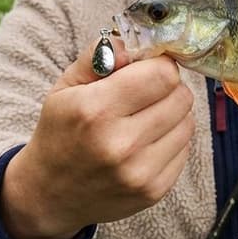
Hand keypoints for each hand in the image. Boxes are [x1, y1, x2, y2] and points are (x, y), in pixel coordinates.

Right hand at [0, 37, 194, 238]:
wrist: (49, 194)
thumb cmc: (60, 132)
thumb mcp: (65, 86)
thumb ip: (98, 54)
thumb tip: (133, 44)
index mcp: (95, 110)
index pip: (163, 75)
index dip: (160, 65)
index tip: (149, 68)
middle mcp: (121, 144)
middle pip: (181, 97)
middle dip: (168, 88)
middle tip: (146, 93)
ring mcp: (140, 173)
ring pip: (188, 123)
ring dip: (172, 114)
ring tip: (144, 118)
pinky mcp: (154, 191)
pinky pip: (185, 149)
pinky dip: (172, 140)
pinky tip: (146, 143)